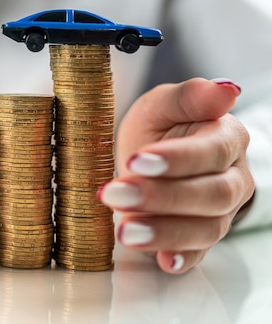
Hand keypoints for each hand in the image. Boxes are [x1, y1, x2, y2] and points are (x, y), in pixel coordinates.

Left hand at [99, 78, 254, 273]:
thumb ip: (188, 96)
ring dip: (164, 232)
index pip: (211, 152)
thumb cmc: (158, 129)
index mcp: (226, 138)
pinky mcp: (202, 237)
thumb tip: (225, 88)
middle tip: (116, 194)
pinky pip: (199, 253)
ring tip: (125, 230)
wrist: (149, 159)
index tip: (137, 162)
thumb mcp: (161, 105)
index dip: (176, 160)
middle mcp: (233, 178)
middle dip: (161, 197)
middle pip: (211, 194)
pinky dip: (182, 258)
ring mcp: (220, 212)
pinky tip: (163, 261)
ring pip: (206, 228)